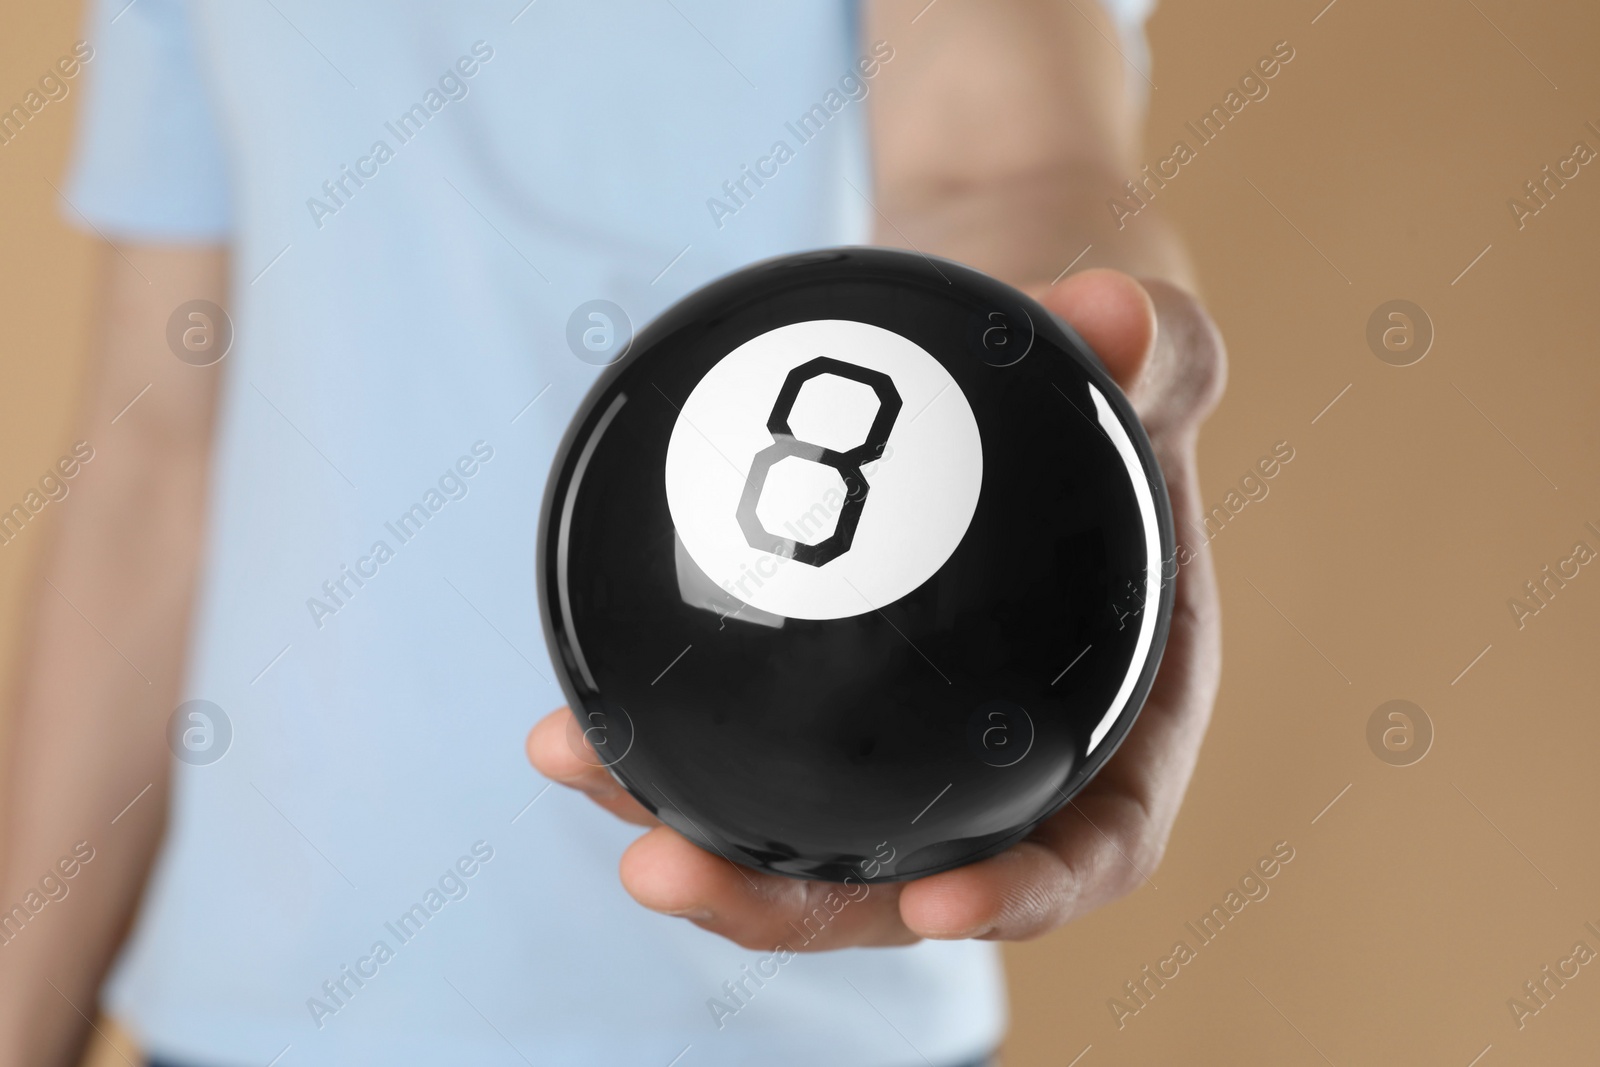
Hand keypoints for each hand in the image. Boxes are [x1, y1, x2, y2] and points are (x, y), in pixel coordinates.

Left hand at [527, 268, 1225, 947]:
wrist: (1008, 366)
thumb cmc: (1099, 383)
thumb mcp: (1148, 356)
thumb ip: (1156, 345)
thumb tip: (1110, 309)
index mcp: (1116, 722)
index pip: (1094, 845)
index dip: (1026, 896)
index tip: (939, 908)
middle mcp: (1003, 757)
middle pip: (907, 879)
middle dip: (787, 904)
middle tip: (660, 870)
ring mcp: (903, 738)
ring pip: (802, 832)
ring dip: (684, 830)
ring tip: (570, 761)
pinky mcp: (824, 698)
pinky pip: (745, 743)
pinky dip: (659, 739)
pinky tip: (571, 704)